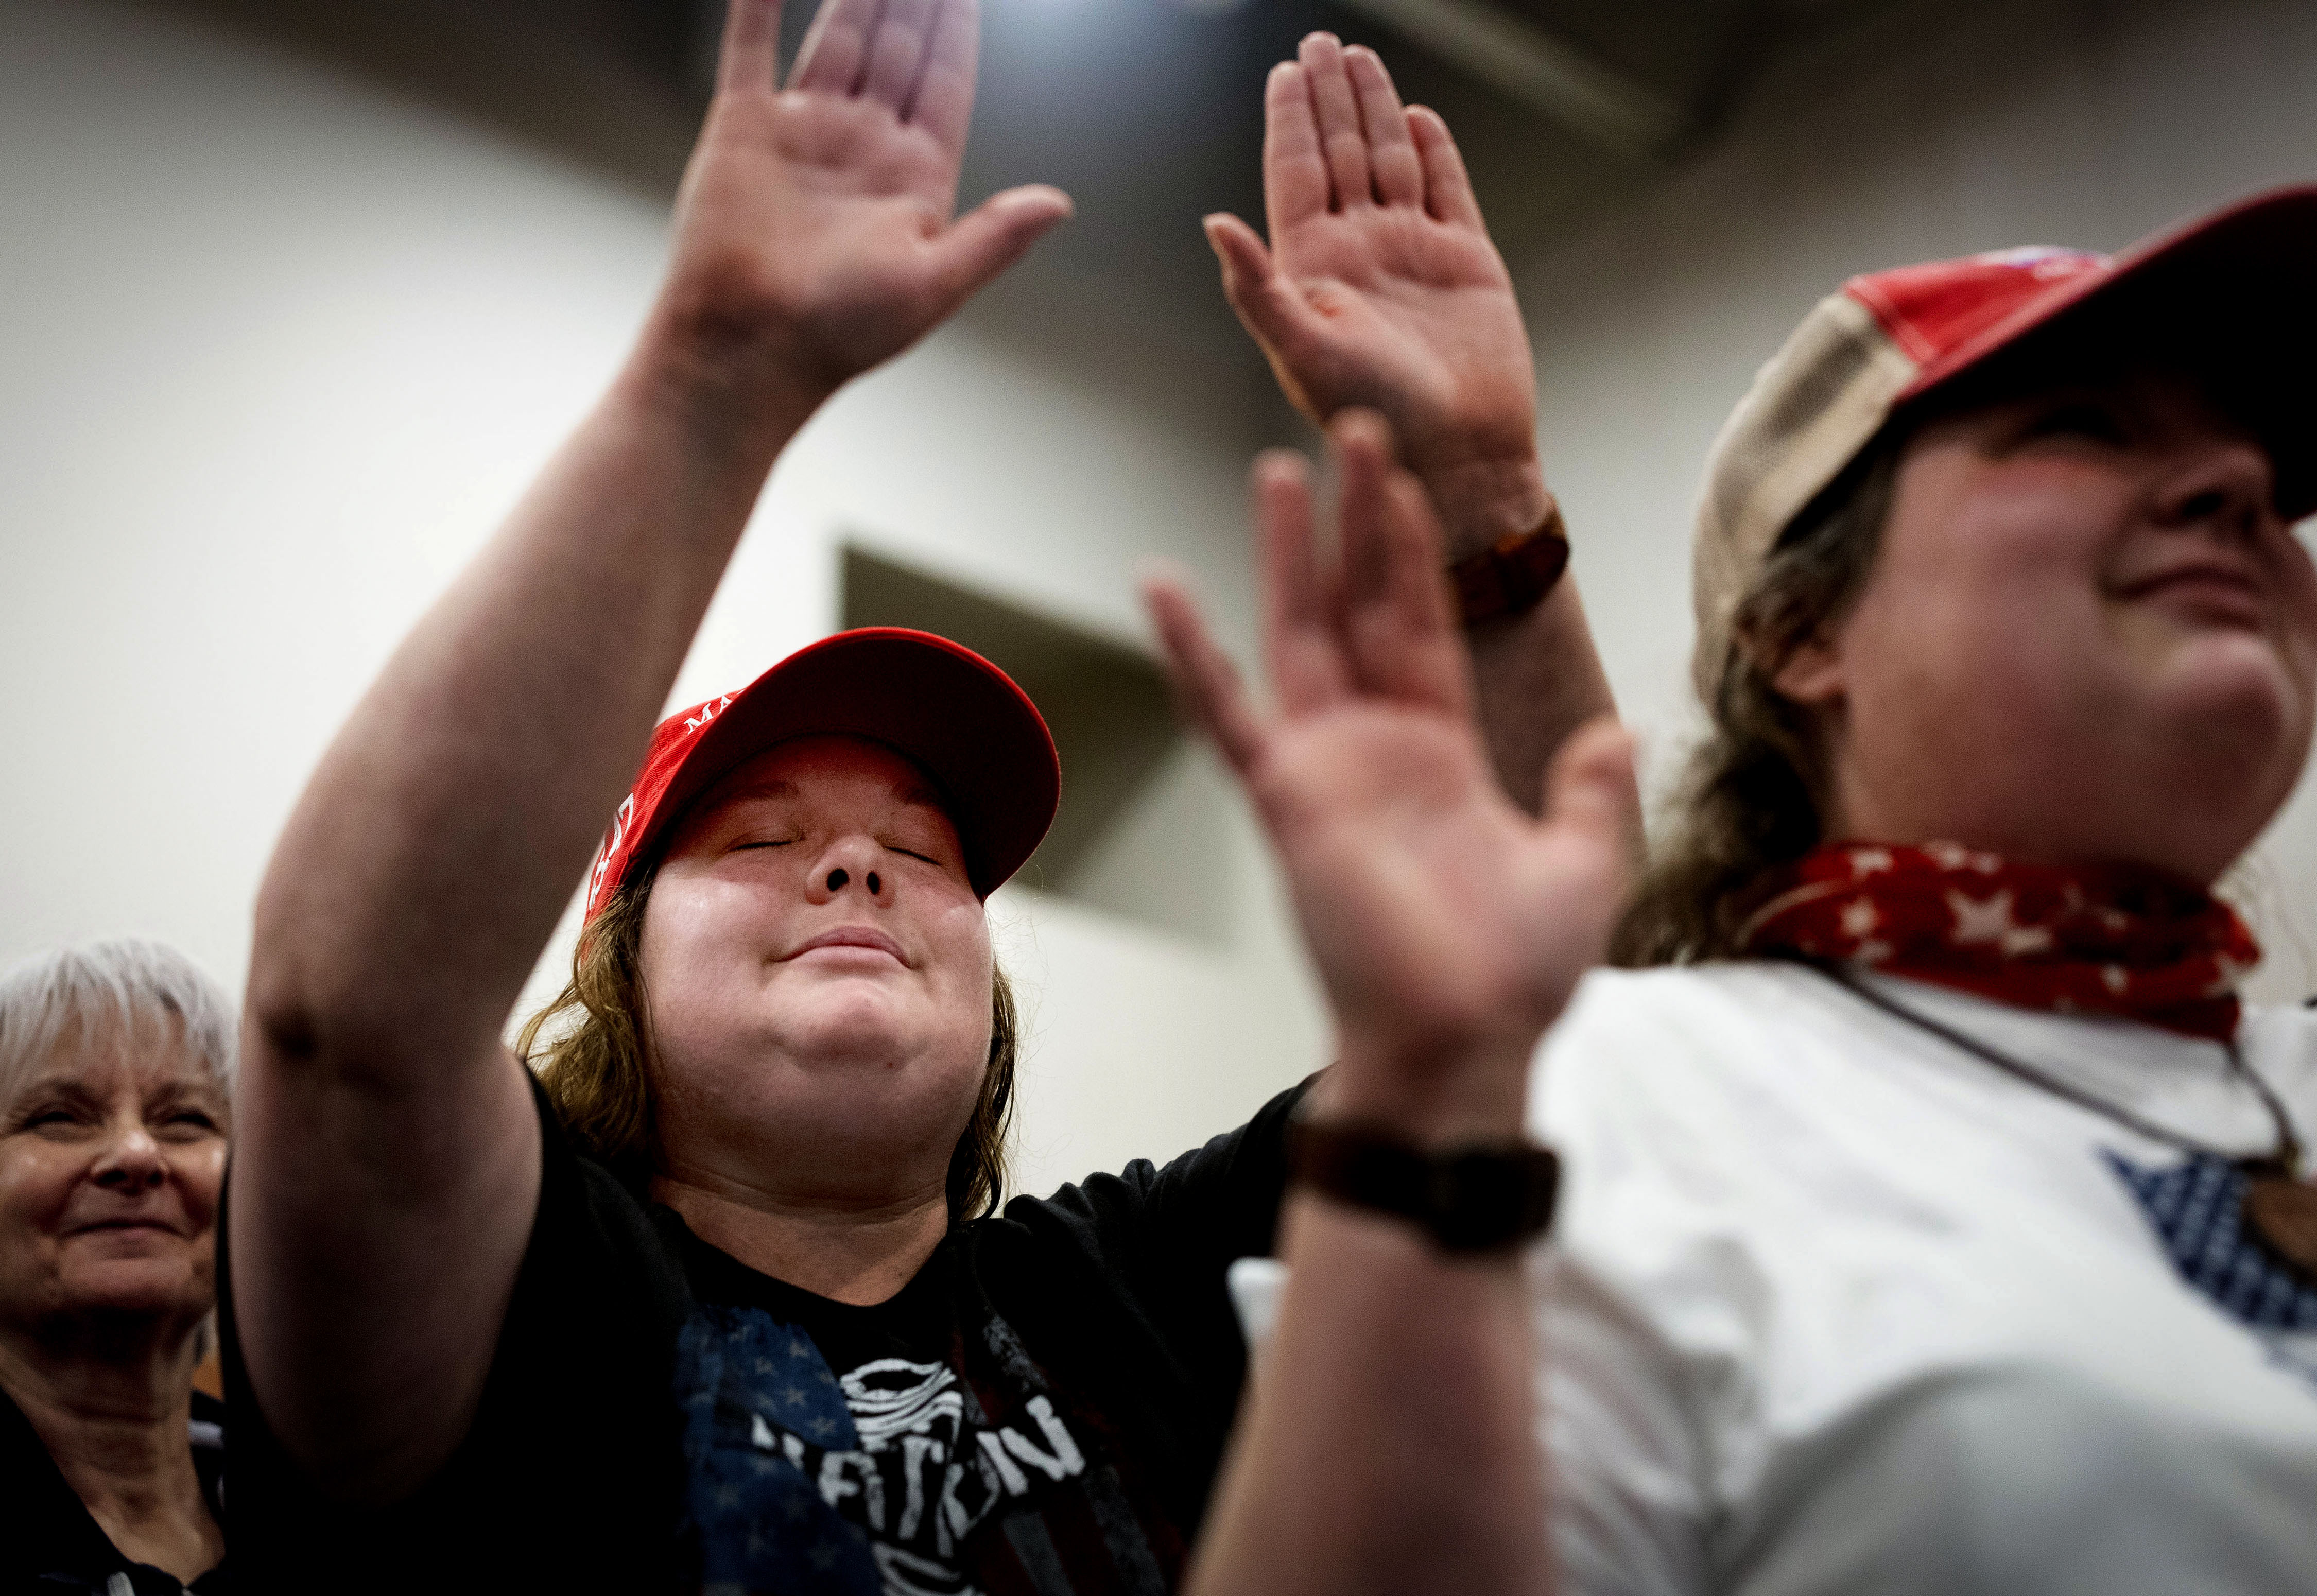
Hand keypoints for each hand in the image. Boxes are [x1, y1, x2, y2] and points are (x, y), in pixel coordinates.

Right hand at [652, 0, 1070, 401]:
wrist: (748, 350)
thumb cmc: (840, 334)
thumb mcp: (936, 282)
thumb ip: (997, 235)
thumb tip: (1061, 204)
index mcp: (912, 178)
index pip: (945, 82)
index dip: (957, 28)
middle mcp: (862, 146)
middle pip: (897, 48)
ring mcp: (804, 131)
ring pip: (839, 37)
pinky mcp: (744, 126)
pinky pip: (754, 47)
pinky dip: (762, 2)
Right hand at [1144, 414, 1632, 1126]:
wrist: (1464, 1041)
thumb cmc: (1513, 974)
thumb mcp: (1583, 865)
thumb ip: (1593, 792)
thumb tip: (1615, 732)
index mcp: (1440, 754)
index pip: (1424, 627)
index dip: (1415, 554)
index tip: (1406, 482)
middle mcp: (1377, 746)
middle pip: (1363, 607)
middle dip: (1361, 520)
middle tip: (1354, 431)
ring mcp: (1327, 767)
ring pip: (1301, 634)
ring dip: (1291, 554)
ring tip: (1281, 471)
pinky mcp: (1289, 798)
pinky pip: (1228, 714)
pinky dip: (1193, 651)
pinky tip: (1161, 585)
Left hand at [1206, 35, 1543, 556]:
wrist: (1458, 454)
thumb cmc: (1376, 415)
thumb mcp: (1302, 351)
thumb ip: (1257, 287)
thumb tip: (1213, 222)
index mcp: (1313, 269)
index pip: (1296, 174)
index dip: (1290, 120)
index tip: (1285, 70)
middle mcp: (1359, 253)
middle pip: (1339, 153)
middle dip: (1329, 97)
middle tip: (1320, 41)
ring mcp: (1412, 252)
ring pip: (1389, 160)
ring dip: (1374, 108)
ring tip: (1359, 57)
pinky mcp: (1465, 260)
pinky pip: (1446, 189)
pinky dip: (1433, 151)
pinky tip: (1415, 115)